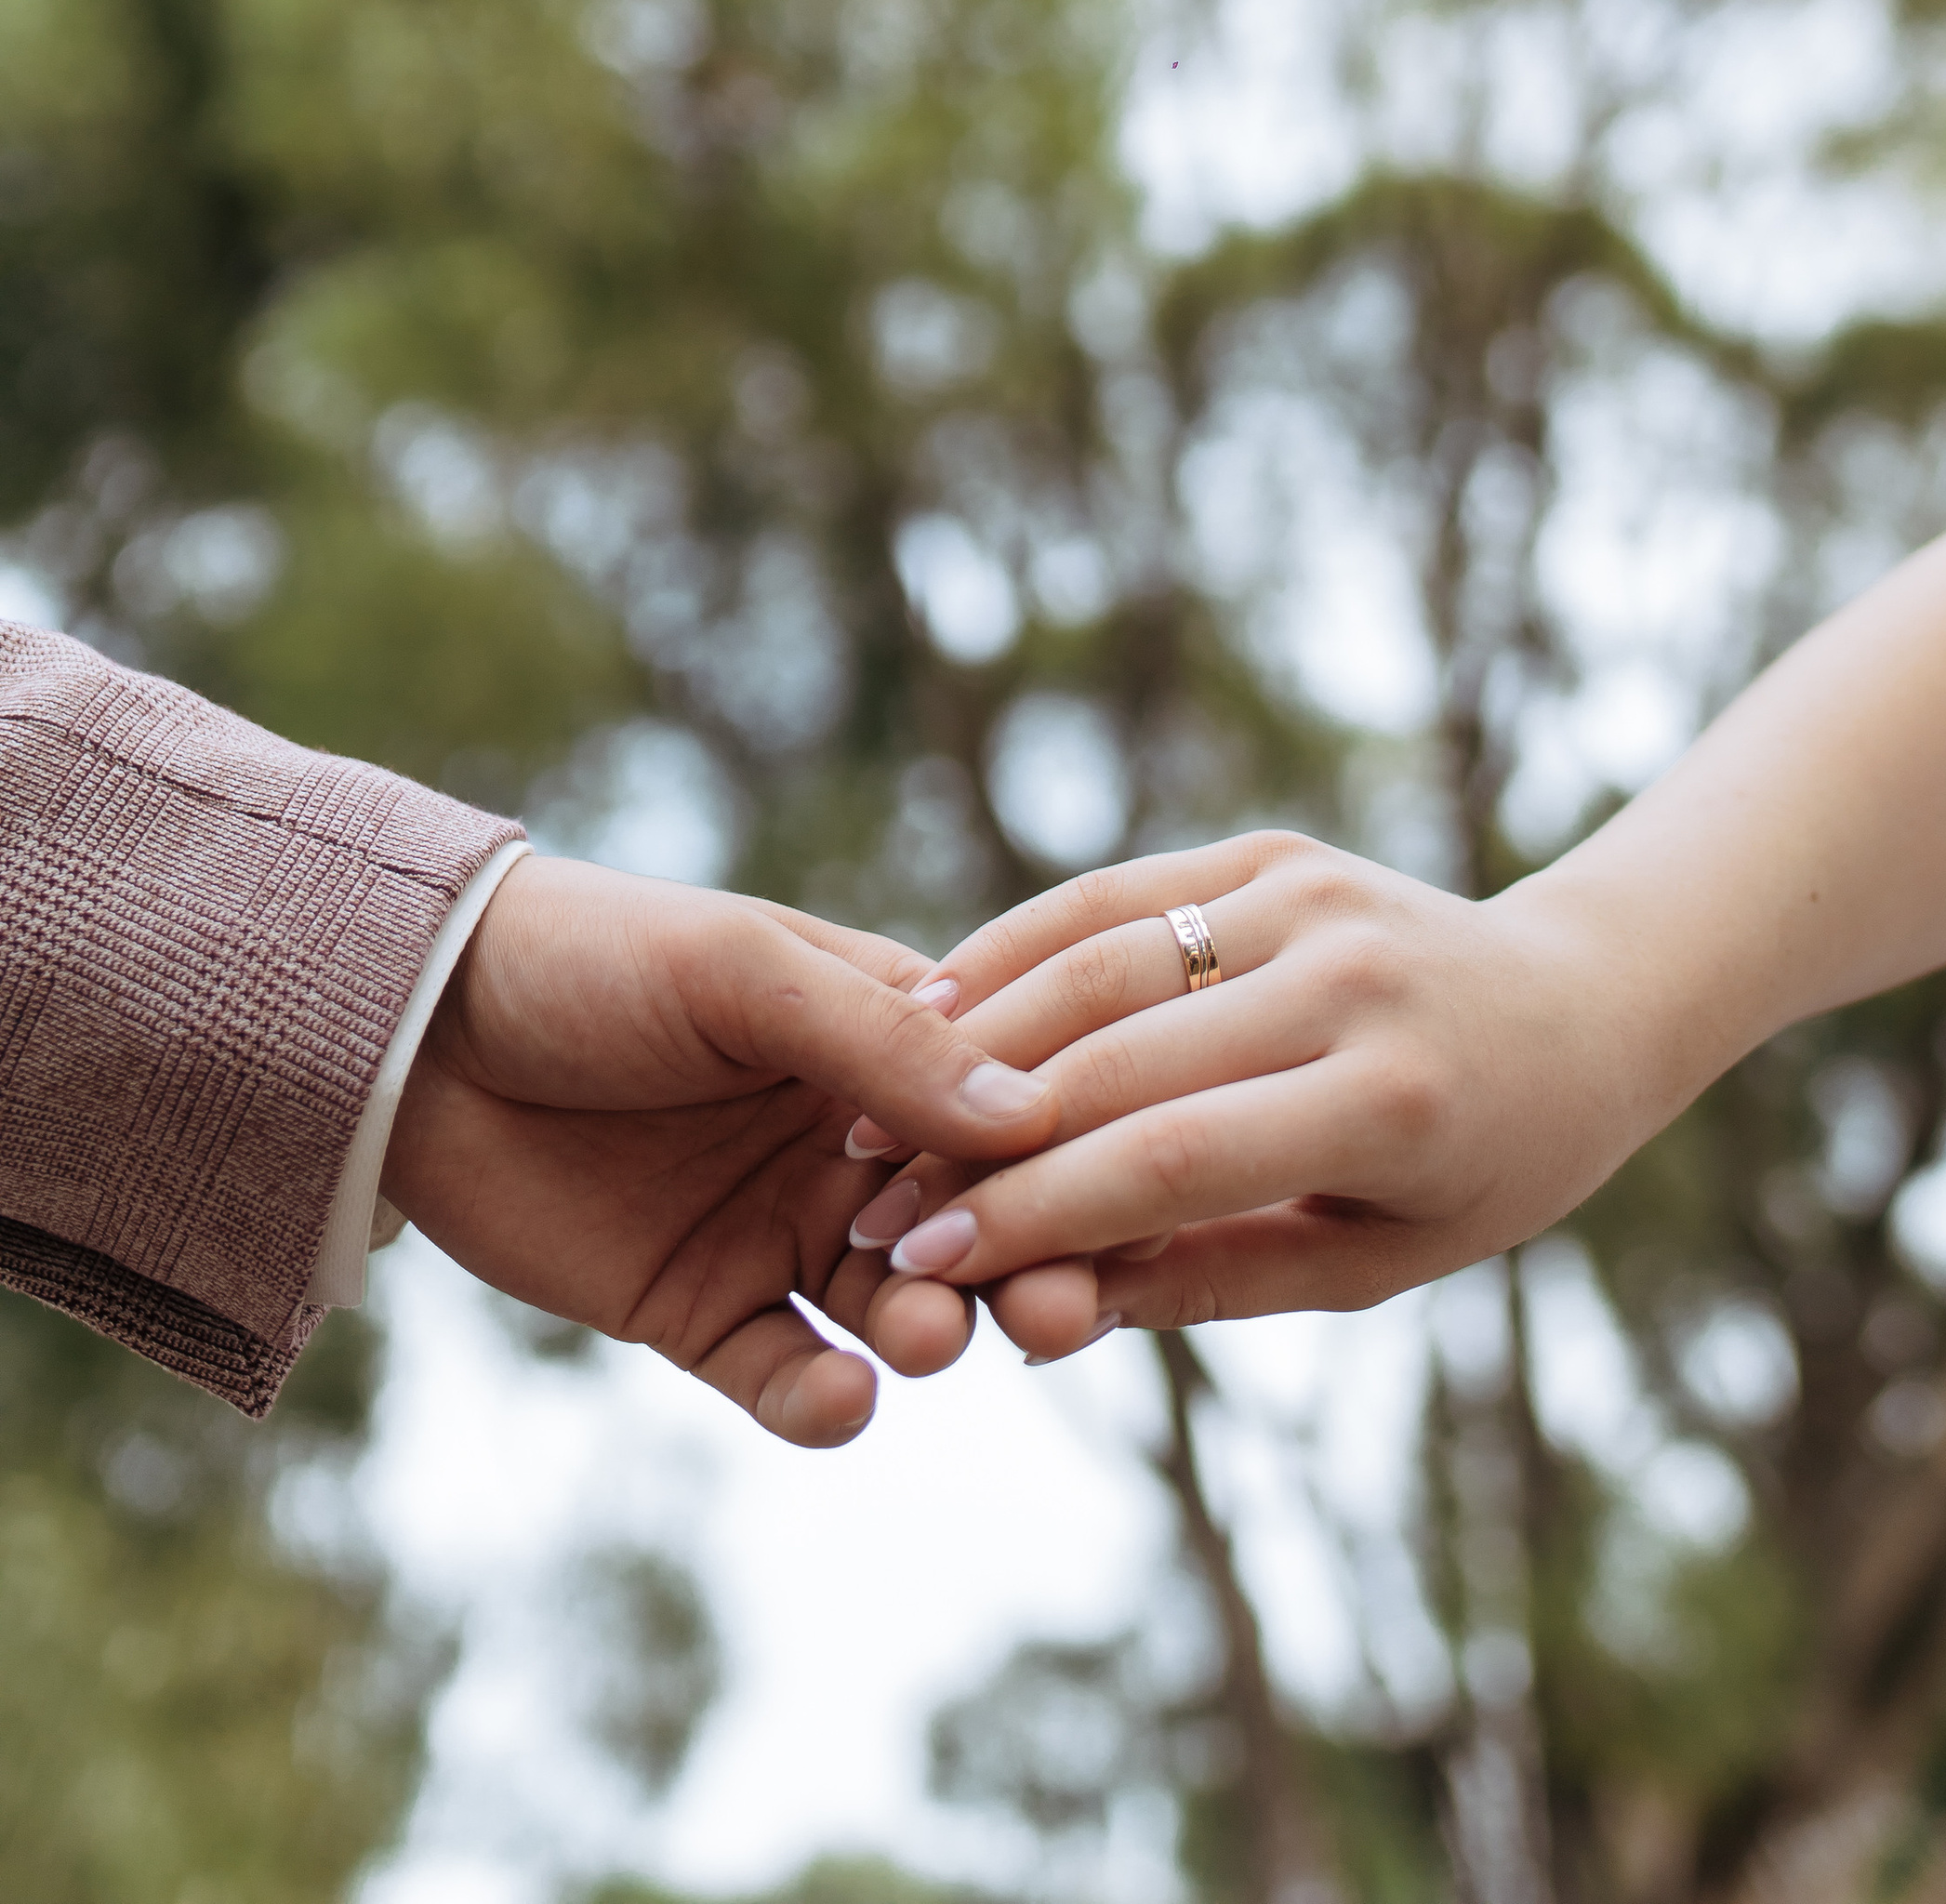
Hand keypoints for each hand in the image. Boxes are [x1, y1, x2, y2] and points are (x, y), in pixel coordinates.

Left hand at [381, 855, 1055, 1443]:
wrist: (414, 1028)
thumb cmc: (592, 956)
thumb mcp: (744, 972)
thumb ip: (880, 1043)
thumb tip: (1036, 1112)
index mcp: (884, 1037)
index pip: (1007, 1104)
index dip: (1064, 1155)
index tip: (1117, 1199)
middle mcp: (851, 1140)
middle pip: (975, 1219)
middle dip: (1027, 1263)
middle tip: (1056, 1310)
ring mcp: (778, 1230)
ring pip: (897, 1303)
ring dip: (933, 1328)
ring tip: (927, 1335)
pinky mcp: (701, 1310)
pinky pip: (787, 1376)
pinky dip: (824, 1402)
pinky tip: (844, 1399)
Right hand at [852, 833, 1677, 1359]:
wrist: (1576, 1006)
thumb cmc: (1482, 1171)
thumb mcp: (1374, 1262)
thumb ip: (1210, 1281)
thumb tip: (1042, 1315)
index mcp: (1389, 1101)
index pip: (1168, 1160)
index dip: (1030, 1219)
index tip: (925, 1273)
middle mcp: (1349, 979)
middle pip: (1114, 1062)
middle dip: (977, 1147)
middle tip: (874, 1212)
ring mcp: (1307, 895)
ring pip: (1096, 962)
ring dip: (971, 1042)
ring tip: (879, 1119)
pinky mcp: (1272, 850)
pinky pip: (1117, 895)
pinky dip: (1020, 947)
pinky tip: (938, 1004)